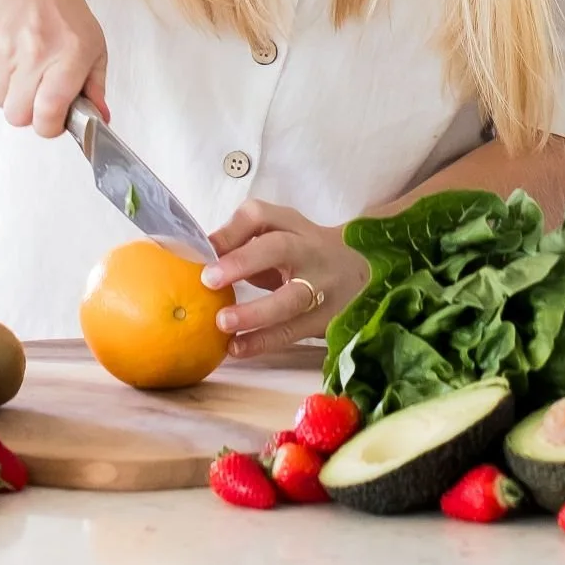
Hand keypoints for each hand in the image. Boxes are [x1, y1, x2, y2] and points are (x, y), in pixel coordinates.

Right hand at [0, 0, 108, 137]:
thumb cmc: (59, 5)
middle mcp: (37, 50)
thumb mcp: (92, 41)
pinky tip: (3, 50)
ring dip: (9, 90)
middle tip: (35, 87)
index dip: (49, 125)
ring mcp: (3, 45)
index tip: (51, 117)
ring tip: (21, 60)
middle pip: (18, 116)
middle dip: (27, 109)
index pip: (49, 115)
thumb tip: (99, 119)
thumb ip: (96, 85)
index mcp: (71, 54)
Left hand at [201, 200, 368, 359]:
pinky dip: (262, 342)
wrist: (364, 273)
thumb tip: (200, 255)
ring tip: (223, 323)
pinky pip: (292, 332)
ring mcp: (321, 286)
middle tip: (209, 280)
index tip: (204, 250)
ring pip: (289, 299)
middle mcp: (309, 251)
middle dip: (243, 262)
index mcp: (293, 227)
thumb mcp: (282, 236)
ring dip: (254, 313)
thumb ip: (245, 241)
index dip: (231, 231)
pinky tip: (237, 348)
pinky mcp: (325, 319)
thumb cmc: (306, 253)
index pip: (261, 216)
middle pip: (278, 248)